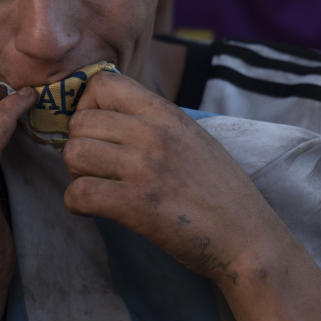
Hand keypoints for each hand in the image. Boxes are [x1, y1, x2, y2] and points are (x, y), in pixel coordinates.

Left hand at [61, 71, 267, 284]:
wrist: (247, 237)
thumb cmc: (219, 190)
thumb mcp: (191, 136)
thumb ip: (153, 121)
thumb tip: (107, 114)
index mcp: (165, 112)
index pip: (102, 83)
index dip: (87, 106)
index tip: (97, 130)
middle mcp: (152, 134)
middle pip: (79, 122)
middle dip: (78, 145)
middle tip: (95, 168)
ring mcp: (143, 168)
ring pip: (73, 154)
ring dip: (76, 174)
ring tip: (96, 186)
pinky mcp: (135, 205)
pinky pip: (78, 193)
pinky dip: (77, 204)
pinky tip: (94, 209)